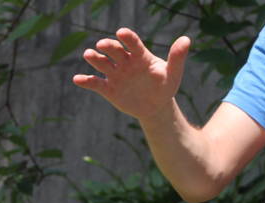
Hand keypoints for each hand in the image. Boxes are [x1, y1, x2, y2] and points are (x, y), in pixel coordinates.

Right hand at [72, 28, 189, 120]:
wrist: (155, 106)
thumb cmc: (165, 87)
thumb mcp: (173, 74)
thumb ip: (177, 58)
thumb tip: (186, 40)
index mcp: (140, 55)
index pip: (132, 43)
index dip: (127, 38)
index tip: (121, 33)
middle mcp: (124, 61)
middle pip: (114, 50)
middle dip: (108, 46)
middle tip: (103, 45)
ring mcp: (115, 74)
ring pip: (102, 63)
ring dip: (95, 58)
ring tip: (88, 54)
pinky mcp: (108, 88)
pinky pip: (95, 83)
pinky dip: (86, 81)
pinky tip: (77, 79)